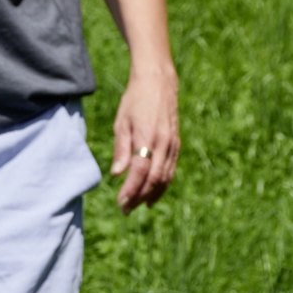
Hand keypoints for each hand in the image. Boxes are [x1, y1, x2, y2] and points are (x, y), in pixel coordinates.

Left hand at [108, 69, 179, 210]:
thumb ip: (121, 149)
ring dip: (151, 194)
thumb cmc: (134, 101)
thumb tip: (116, 174)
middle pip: (153, 179)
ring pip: (165, 177)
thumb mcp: (121, 122)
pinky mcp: (176, 144)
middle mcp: (163, 143)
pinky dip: (162, 184)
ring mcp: (172, 144)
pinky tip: (152, 193)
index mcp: (147, 137)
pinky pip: (170, 169)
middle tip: (125, 209)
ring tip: (138, 205)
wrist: (158, 82)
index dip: (130, 189)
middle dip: (139, 197)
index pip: (140, 171)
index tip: (120, 202)